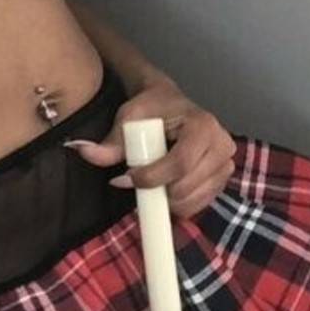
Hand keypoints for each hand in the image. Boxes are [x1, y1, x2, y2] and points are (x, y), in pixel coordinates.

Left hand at [65, 76, 236, 219]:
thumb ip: (110, 140)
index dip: (152, 177)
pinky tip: (166, 187)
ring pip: (192, 199)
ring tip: (152, 183)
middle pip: (186, 186)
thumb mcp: (129, 117)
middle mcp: (222, 144)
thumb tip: (83, 151)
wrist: (172, 106)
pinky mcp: (223, 180)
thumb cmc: (153, 108)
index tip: (127, 178)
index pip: (180, 163)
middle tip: (136, 182)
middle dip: (157, 191)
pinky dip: (178, 203)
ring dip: (166, 200)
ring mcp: (226, 164)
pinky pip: (198, 205)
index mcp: (203, 125)